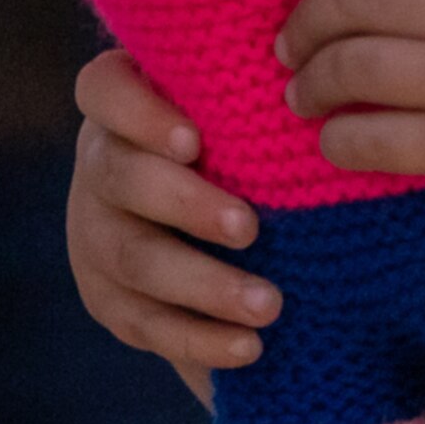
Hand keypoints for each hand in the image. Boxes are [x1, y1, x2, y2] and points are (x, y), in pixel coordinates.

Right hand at [65, 49, 282, 399]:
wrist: (246, 230)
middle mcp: (100, 163)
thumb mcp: (251, 111)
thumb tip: (329, 76)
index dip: (139, 113)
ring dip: (204, 284)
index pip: (104, 89)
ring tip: (269, 304)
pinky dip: (198, 338)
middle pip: (121, 178)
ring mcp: (95, 233)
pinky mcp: (109, 297)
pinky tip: (248, 347)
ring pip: (134, 259)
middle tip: (250, 228)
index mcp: (127, 103)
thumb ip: (265, 89)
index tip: (194, 141)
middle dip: (187, 205)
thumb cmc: (259, 143)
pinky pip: (145, 322)